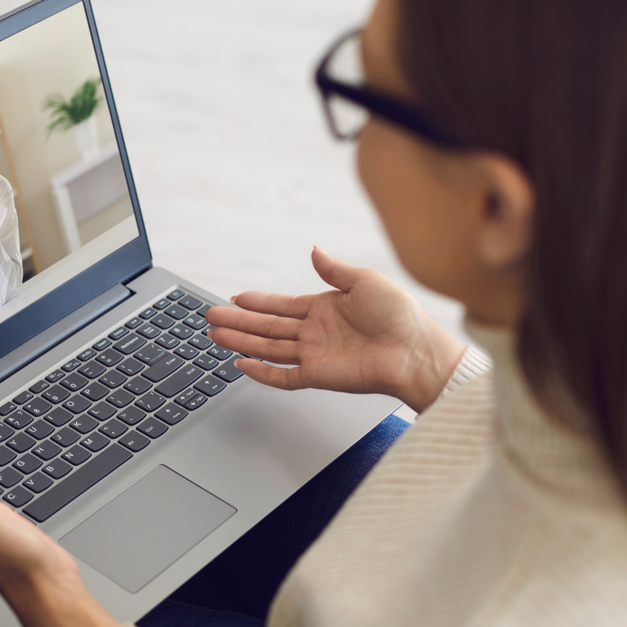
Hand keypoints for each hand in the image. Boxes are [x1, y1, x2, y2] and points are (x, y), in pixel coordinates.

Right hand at [205, 247, 465, 412]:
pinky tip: (242, 364)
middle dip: (238, 322)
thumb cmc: (399, 315)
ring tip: (215, 335)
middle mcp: (314, 332)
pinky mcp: (318, 375)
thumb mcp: (364, 280)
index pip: (281, 306)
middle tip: (210, 318)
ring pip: (267, 348)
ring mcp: (314, 355)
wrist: (416, 350)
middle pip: (266, 327)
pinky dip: (262, 372)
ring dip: (240, 341)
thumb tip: (314, 250)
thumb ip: (334, 269)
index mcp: (324, 308)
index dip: (257, 303)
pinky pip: (283, 376)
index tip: (235, 299)